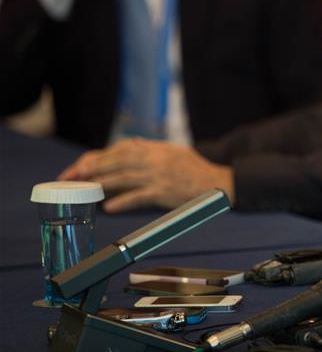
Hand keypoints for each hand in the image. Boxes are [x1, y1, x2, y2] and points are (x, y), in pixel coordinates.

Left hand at [58, 138, 234, 211]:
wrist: (219, 183)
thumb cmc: (196, 170)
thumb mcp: (175, 152)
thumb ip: (152, 149)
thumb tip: (131, 146)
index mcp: (158, 148)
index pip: (123, 148)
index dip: (101, 155)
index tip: (84, 163)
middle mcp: (157, 159)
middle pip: (118, 160)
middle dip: (93, 167)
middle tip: (73, 175)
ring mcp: (160, 176)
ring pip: (124, 177)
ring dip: (102, 182)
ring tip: (85, 188)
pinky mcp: (165, 192)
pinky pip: (139, 196)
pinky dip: (122, 201)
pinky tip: (108, 206)